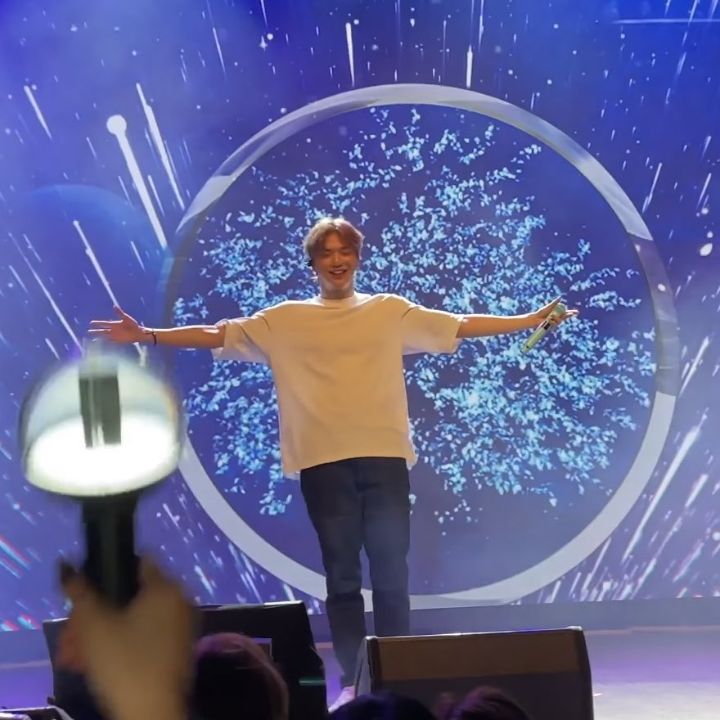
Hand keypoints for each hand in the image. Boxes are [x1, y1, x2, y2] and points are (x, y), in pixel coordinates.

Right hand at [57, 559, 194, 719]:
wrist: (152, 713)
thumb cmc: (124, 662)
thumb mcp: (94, 625)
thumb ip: (79, 593)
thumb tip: (67, 567)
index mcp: (166, 587)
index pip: (135, 561)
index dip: (104, 573)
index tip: (82, 594)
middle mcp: (179, 600)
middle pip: (128, 596)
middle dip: (92, 615)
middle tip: (69, 636)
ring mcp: (180, 626)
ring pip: (132, 620)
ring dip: (99, 634)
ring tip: (72, 656)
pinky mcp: (175, 650)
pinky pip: (143, 637)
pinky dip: (118, 645)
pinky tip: (90, 664)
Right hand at [88, 306, 146, 343]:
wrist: (139, 333)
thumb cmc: (133, 325)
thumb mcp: (126, 318)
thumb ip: (119, 313)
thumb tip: (114, 306)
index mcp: (114, 324)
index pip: (104, 323)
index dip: (97, 323)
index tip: (91, 322)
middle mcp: (113, 330)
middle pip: (102, 331)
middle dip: (96, 331)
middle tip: (89, 331)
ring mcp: (115, 336)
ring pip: (105, 336)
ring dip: (99, 337)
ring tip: (92, 338)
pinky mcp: (118, 341)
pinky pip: (110, 341)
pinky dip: (105, 342)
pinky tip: (101, 342)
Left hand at [533, 297, 578, 326]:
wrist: (536, 318)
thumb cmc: (542, 312)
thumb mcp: (549, 306)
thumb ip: (555, 303)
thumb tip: (560, 298)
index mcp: (558, 313)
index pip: (566, 313)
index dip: (572, 313)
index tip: (576, 312)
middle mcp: (558, 318)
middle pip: (565, 317)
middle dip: (569, 315)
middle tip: (570, 313)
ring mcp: (555, 322)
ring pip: (560, 320)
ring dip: (555, 318)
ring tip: (550, 316)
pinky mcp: (552, 326)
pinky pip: (555, 323)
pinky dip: (551, 321)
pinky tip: (548, 320)